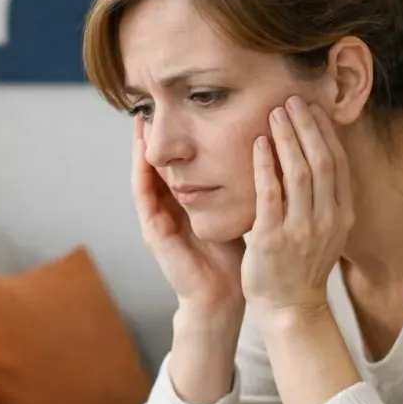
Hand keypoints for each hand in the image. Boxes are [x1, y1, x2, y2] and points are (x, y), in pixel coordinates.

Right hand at [131, 116, 244, 317]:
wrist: (222, 296)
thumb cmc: (233, 257)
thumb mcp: (235, 213)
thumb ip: (238, 188)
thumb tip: (261, 156)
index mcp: (187, 204)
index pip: (178, 164)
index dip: (177, 139)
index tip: (181, 110)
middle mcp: (168, 209)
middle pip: (158, 166)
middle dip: (155, 138)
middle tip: (153, 106)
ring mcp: (157, 220)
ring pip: (145, 176)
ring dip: (141, 150)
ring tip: (141, 121)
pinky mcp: (153, 232)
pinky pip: (143, 196)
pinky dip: (141, 173)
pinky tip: (142, 153)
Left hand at [242, 97, 353, 319]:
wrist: (289, 306)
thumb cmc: (301, 264)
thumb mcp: (324, 229)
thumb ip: (324, 196)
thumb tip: (316, 155)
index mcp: (342, 214)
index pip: (339, 162)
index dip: (326, 132)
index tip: (313, 108)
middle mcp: (327, 220)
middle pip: (323, 161)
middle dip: (308, 126)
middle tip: (292, 100)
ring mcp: (302, 230)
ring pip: (301, 172)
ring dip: (288, 138)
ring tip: (276, 113)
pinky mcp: (273, 238)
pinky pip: (271, 193)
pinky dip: (266, 165)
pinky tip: (259, 144)